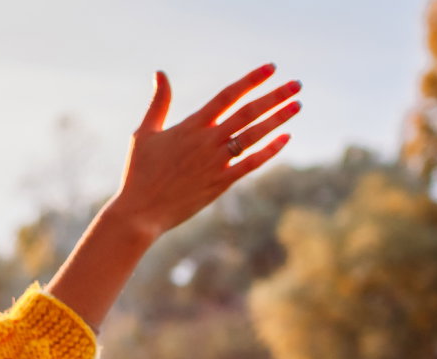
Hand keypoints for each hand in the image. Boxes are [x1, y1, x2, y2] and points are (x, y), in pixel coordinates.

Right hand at [104, 64, 300, 239]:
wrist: (140, 212)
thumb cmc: (139, 173)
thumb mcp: (144, 133)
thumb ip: (158, 102)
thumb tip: (160, 73)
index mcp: (190, 126)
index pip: (227, 96)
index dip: (251, 80)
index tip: (271, 68)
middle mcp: (207, 141)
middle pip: (248, 112)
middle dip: (274, 96)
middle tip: (296, 84)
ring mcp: (216, 162)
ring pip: (254, 135)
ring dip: (278, 119)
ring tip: (297, 104)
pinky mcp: (221, 183)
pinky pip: (251, 163)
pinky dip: (270, 150)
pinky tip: (286, 138)